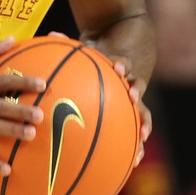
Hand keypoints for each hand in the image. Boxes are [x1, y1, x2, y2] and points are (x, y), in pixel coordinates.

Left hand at [51, 32, 151, 165]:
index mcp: (121, 66)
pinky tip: (135, 162)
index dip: (121, 64)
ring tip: (143, 137)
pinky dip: (137, 143)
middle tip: (133, 95)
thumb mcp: (92, 45)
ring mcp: (135, 97)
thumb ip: (73, 44)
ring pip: (143, 110)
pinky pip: (136, 128)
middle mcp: (130, 81)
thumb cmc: (104, 50)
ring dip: (144, 122)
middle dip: (136, 90)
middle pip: (137, 85)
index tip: (118, 68)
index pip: (124, 62)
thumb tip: (52, 32)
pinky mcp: (135, 110)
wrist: (131, 49)